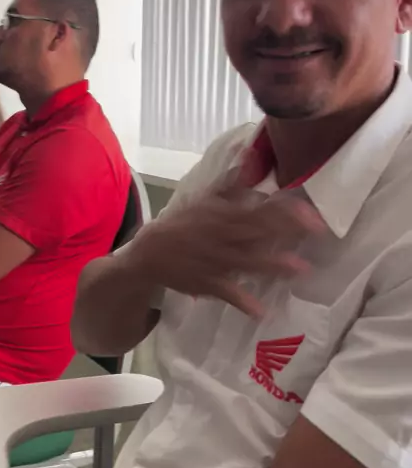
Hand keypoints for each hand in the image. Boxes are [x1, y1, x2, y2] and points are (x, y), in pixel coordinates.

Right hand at [125, 153, 324, 314]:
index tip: (309, 209)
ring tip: (299, 269)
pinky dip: (240, 301)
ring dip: (271, 265)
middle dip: (286, 230)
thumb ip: (231, 184)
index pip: (257, 208)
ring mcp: (214, 260)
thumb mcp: (205, 199)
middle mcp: (220, 235)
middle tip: (317, 230)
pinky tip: (260, 311)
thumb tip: (250, 157)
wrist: (149, 252)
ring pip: (245, 261)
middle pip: (257, 231)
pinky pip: (224, 292)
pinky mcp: (206, 283)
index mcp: (222, 214)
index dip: (283, 208)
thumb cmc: (184, 224)